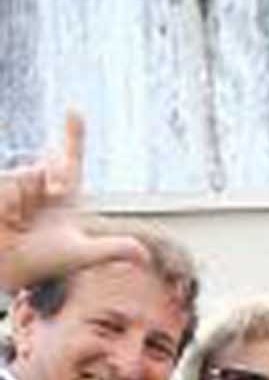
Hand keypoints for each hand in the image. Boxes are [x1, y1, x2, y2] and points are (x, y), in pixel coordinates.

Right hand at [0, 113, 146, 293]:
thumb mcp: (81, 254)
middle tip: (57, 191)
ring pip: (30, 172)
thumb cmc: (42, 263)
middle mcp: (39, 186)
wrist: (11, 269)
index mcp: (63, 196)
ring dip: (31, 198)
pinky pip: (10, 182)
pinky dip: (12, 203)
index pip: (70, 160)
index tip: (74, 110)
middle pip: (53, 162)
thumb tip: (144, 255)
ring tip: (22, 221)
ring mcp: (16, 185)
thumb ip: (113, 250)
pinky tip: (9, 218)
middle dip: (57, 172)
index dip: (73, 135)